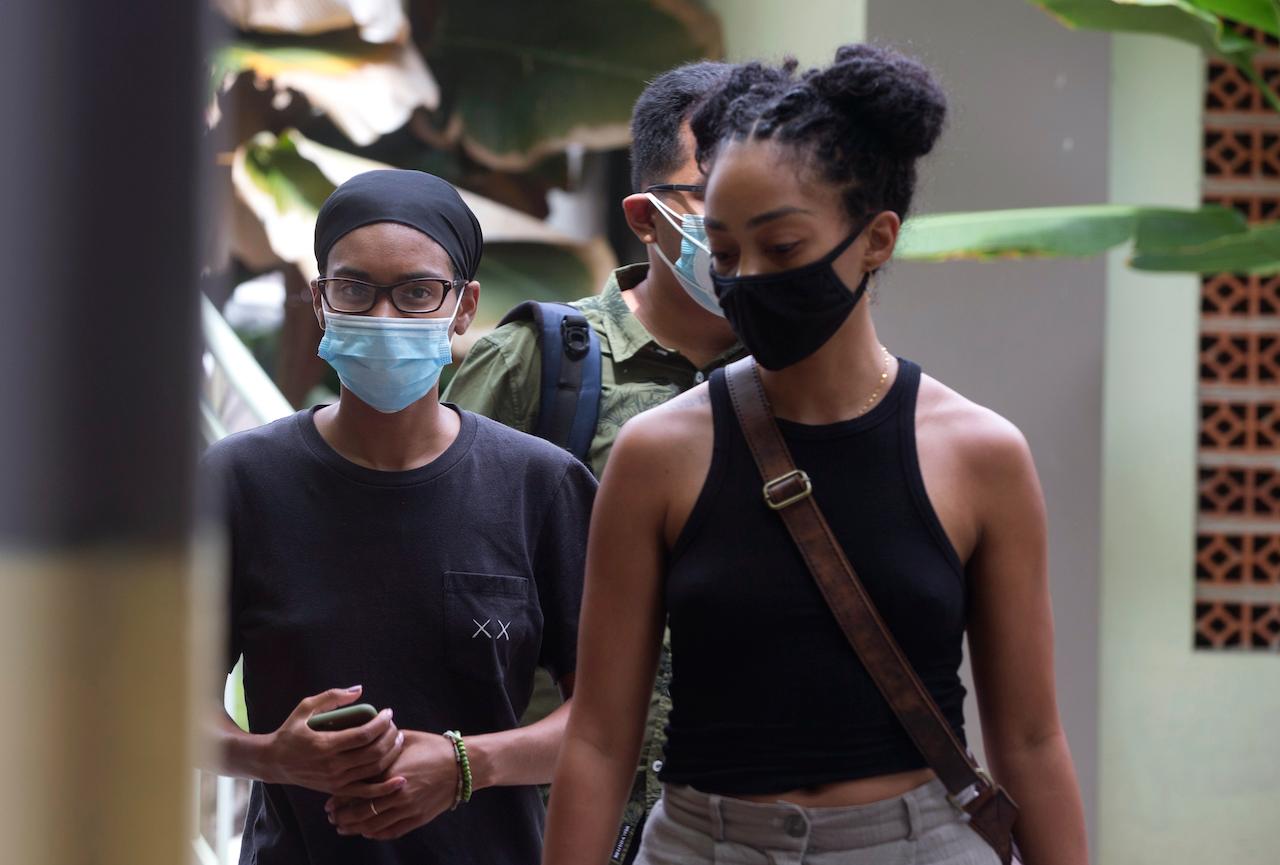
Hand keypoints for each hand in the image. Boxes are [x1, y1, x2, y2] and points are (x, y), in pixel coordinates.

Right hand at [264, 686, 402, 793]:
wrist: (274, 762)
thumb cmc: (290, 732)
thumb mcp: (305, 708)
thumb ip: (331, 697)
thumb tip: (359, 690)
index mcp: (325, 745)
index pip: (364, 734)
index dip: (382, 722)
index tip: (388, 712)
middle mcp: (332, 765)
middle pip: (373, 752)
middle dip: (390, 736)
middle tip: (394, 725)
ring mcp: (335, 781)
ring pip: (374, 769)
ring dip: (391, 754)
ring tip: (397, 739)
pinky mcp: (336, 790)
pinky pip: (366, 792)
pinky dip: (385, 788)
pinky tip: (400, 780)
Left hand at [324, 730, 458, 839]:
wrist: (462, 765)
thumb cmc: (433, 748)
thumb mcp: (404, 739)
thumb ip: (381, 745)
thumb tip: (362, 740)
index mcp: (390, 772)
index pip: (357, 790)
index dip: (340, 798)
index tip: (329, 801)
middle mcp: (396, 793)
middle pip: (361, 812)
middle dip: (342, 817)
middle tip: (331, 817)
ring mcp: (408, 808)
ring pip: (373, 825)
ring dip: (355, 828)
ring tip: (343, 827)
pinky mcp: (418, 818)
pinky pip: (391, 832)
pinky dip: (376, 834)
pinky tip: (366, 832)